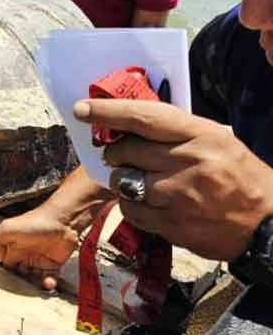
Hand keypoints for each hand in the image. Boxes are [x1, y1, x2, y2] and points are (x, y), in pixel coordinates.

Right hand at [0, 206, 78, 289]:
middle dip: (20, 283)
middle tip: (22, 288)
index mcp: (13, 247)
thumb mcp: (7, 227)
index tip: (7, 282)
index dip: (6, 274)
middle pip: (20, 274)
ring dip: (34, 286)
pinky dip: (48, 284)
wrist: (61, 222)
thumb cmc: (35, 221)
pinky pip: (49, 278)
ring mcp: (39, 260)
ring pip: (34, 279)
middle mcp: (25, 254)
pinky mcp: (53, 264)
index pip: (6, 265)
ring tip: (35, 288)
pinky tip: (47, 283)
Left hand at [75, 98, 272, 260]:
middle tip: (125, 155)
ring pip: (123, 181)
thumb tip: (124, 124)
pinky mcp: (174, 225)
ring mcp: (181, 196)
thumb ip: (174, 132)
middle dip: (117, 152)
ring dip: (124, 181)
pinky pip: (131, 210)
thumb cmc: (238, 176)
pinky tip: (153, 204)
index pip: (143, 117)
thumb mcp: (216, 141)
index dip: (108, 112)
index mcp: (201, 134)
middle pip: (126, 150)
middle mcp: (190, 161)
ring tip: (145, 183)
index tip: (81, 109)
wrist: (270, 224)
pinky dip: (133, 207)